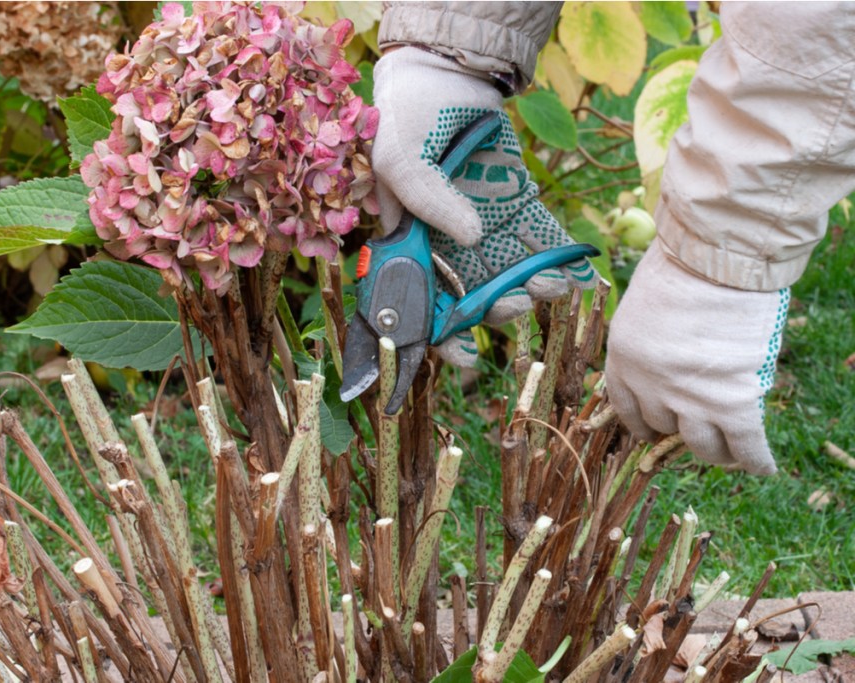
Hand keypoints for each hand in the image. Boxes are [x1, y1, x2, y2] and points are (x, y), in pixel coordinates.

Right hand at [372, 47, 596, 365]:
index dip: (440, 335)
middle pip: (468, 294)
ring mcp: (482, 224)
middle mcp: (445, 242)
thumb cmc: (406, 118)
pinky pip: (536, 238)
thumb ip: (426, 199)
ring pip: (506, 272)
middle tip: (517, 304)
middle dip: (495, 309)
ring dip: (529, 289)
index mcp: (408, 243)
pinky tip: (577, 275)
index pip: (419, 302)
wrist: (444, 72)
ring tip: (551, 288)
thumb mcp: (400, 158)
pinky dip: (556, 258)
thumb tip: (469, 236)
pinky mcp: (514, 203)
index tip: (468, 355)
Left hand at [606, 244, 789, 474]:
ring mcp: (690, 396)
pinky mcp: (732, 400)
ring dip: (718, 452)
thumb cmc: (683, 265)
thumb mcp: (645, 304)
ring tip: (731, 453)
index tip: (655, 432)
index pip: (627, 408)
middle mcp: (650, 384)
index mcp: (623, 357)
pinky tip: (764, 468)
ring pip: (701, 444)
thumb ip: (651, 337)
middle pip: (664, 427)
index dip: (644, 424)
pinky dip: (756, 459)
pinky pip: (745, 443)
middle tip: (700, 432)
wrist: (717, 258)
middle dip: (681, 430)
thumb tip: (671, 356)